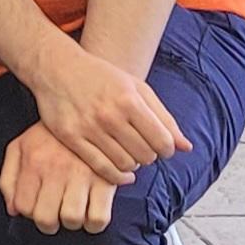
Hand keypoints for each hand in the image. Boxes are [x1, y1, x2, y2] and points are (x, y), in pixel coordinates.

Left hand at [0, 122, 119, 232]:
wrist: (88, 112)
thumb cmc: (50, 135)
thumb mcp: (20, 147)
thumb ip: (9, 178)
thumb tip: (13, 209)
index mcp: (33, 162)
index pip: (24, 206)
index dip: (30, 214)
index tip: (38, 209)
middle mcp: (56, 170)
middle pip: (46, 218)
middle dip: (49, 224)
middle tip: (55, 216)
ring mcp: (82, 175)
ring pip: (72, 219)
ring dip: (72, 223)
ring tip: (73, 212)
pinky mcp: (106, 180)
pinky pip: (99, 217)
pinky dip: (94, 224)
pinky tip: (91, 214)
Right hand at [19, 36, 182, 178]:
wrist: (57, 68)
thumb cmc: (100, 76)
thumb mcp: (137, 88)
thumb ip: (163, 117)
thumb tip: (187, 147)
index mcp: (129, 100)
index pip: (163, 142)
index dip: (167, 149)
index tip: (162, 147)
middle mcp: (109, 115)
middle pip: (146, 156)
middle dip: (150, 155)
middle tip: (143, 148)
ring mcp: (88, 128)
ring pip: (125, 164)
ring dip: (133, 164)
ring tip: (129, 154)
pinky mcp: (71, 137)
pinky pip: (101, 168)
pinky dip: (116, 175)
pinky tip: (121, 171)